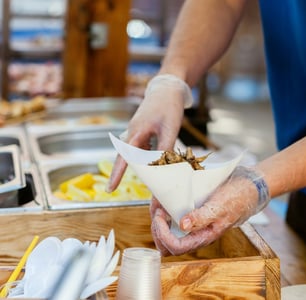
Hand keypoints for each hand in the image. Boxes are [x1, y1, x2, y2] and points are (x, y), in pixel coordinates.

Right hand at [106, 74, 192, 191]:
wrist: (168, 89)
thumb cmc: (168, 107)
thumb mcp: (170, 130)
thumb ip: (165, 149)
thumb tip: (162, 169)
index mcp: (136, 132)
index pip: (123, 158)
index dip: (117, 175)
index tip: (110, 189)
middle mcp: (132, 133)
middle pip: (125, 159)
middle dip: (124, 174)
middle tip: (122, 189)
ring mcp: (136, 132)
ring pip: (134, 155)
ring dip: (140, 167)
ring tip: (150, 181)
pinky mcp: (142, 132)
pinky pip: (140, 149)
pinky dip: (146, 158)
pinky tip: (154, 163)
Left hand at [151, 166, 269, 255]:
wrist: (246, 189)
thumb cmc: (236, 198)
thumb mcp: (219, 206)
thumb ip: (202, 217)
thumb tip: (182, 225)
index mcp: (204, 236)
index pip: (176, 247)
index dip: (163, 234)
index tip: (160, 216)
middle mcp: (196, 234)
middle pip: (168, 245)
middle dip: (157, 229)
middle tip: (158, 210)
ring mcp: (193, 226)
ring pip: (168, 234)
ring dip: (159, 221)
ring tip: (159, 203)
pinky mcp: (192, 217)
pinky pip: (172, 221)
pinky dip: (165, 212)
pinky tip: (165, 201)